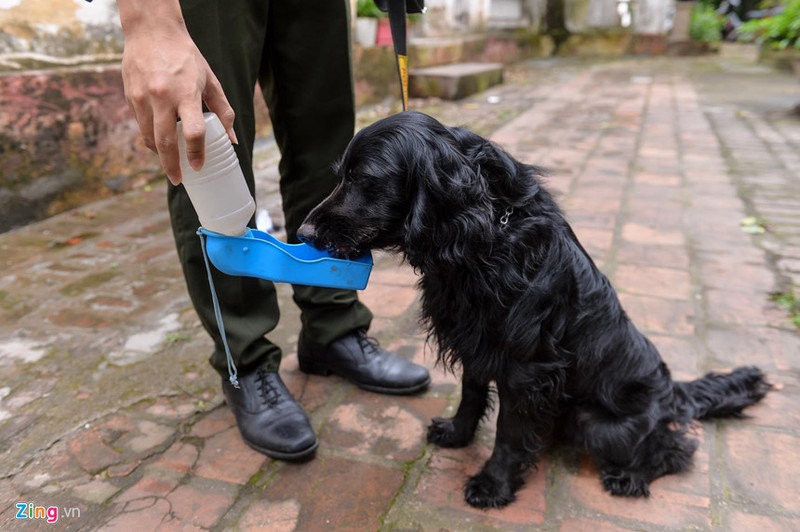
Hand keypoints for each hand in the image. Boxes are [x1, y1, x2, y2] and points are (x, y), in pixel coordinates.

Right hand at [118, 1, 235, 184]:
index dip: (196, 152)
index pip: (193, 131)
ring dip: (159, 155)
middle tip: (178, 180)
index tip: (199, 165)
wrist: (152, 31)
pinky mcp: (130, 97)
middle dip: (172, 165)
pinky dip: (150, 138)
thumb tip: (231, 140)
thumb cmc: (186, 57)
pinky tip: (159, 142)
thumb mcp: (210, 81)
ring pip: (148, 137)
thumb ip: (223, 111)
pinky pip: (141, 125)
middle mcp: (162, 97)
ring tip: (170, 164)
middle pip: (165, 141)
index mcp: (185, 93)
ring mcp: (142, 98)